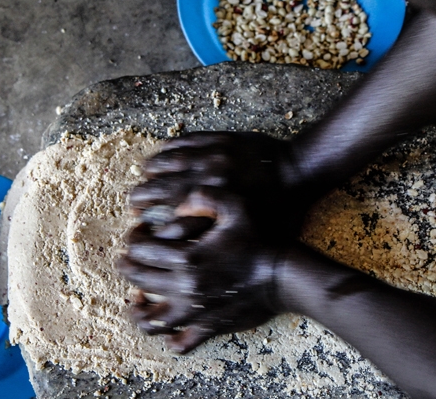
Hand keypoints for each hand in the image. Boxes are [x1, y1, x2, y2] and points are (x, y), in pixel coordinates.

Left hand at [117, 187, 285, 353]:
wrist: (285, 276)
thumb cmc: (261, 239)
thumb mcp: (236, 206)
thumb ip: (205, 196)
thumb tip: (180, 202)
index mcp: (188, 257)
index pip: (141, 251)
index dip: (133, 240)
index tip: (136, 235)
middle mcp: (186, 288)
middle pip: (140, 280)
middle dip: (128, 268)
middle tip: (126, 261)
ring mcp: (196, 311)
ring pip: (152, 320)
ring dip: (138, 310)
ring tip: (136, 300)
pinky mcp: (209, 327)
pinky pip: (181, 343)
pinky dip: (169, 339)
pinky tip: (167, 329)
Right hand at [129, 132, 314, 242]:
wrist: (302, 170)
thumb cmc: (283, 211)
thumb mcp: (259, 241)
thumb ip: (224, 259)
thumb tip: (188, 297)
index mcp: (219, 215)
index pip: (173, 228)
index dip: (152, 234)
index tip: (141, 237)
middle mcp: (211, 186)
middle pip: (161, 193)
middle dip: (141, 201)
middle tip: (132, 207)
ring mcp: (214, 158)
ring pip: (167, 165)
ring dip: (149, 175)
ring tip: (142, 182)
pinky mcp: (218, 139)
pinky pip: (182, 142)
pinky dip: (166, 151)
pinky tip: (157, 158)